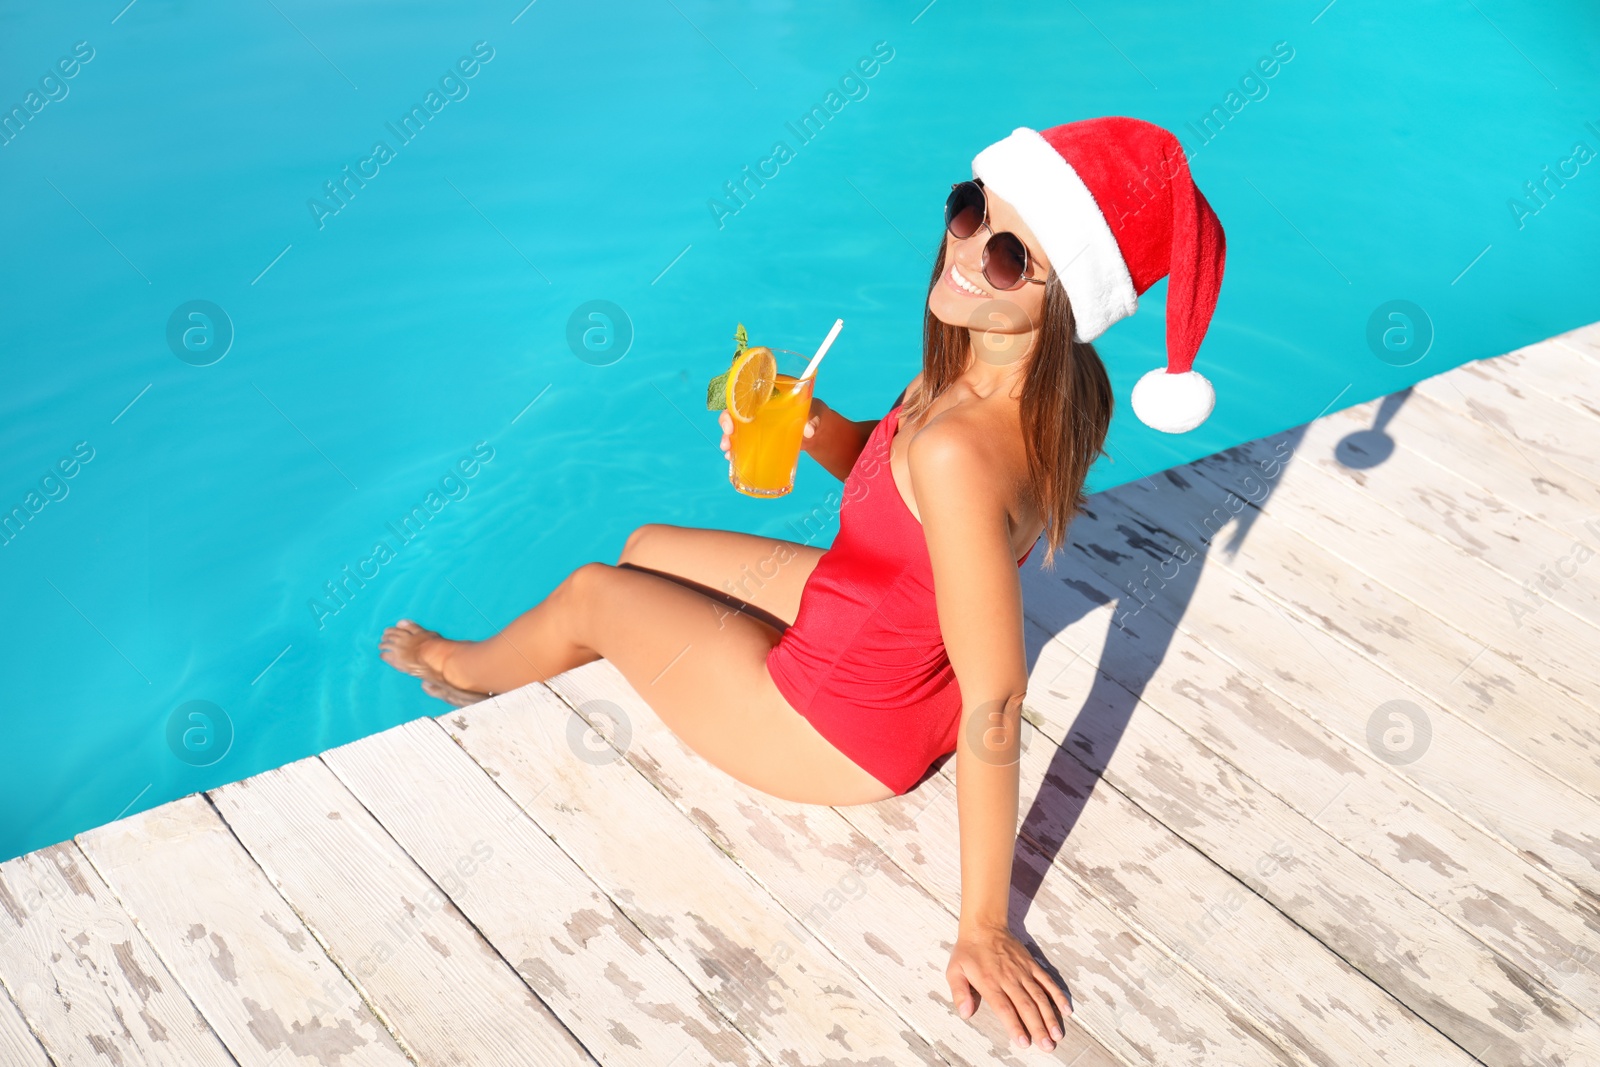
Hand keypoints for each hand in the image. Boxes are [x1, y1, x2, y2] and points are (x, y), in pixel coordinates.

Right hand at [717, 400, 821, 462]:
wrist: (814, 428)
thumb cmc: (812, 412)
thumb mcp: (814, 411)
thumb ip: (813, 417)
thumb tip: (809, 430)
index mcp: (768, 393)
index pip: (745, 392)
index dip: (734, 402)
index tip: (731, 417)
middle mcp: (757, 406)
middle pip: (735, 410)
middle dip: (726, 423)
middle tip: (727, 437)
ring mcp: (757, 422)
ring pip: (735, 427)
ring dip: (727, 438)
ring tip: (727, 452)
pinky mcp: (759, 436)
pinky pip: (743, 441)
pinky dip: (736, 450)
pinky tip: (731, 458)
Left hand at [947, 922, 1068, 1052]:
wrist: (984, 925)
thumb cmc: (968, 952)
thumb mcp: (954, 971)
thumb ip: (960, 993)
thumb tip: (965, 1013)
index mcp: (990, 983)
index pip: (1005, 1008)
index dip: (1015, 1026)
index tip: (1024, 1042)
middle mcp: (1009, 979)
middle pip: (1026, 1006)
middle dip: (1038, 1027)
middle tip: (1047, 1047)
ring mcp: (1023, 971)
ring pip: (1039, 996)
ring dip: (1050, 1016)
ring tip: (1057, 1035)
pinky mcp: (1032, 965)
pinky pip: (1047, 981)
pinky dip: (1057, 995)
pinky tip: (1066, 1009)